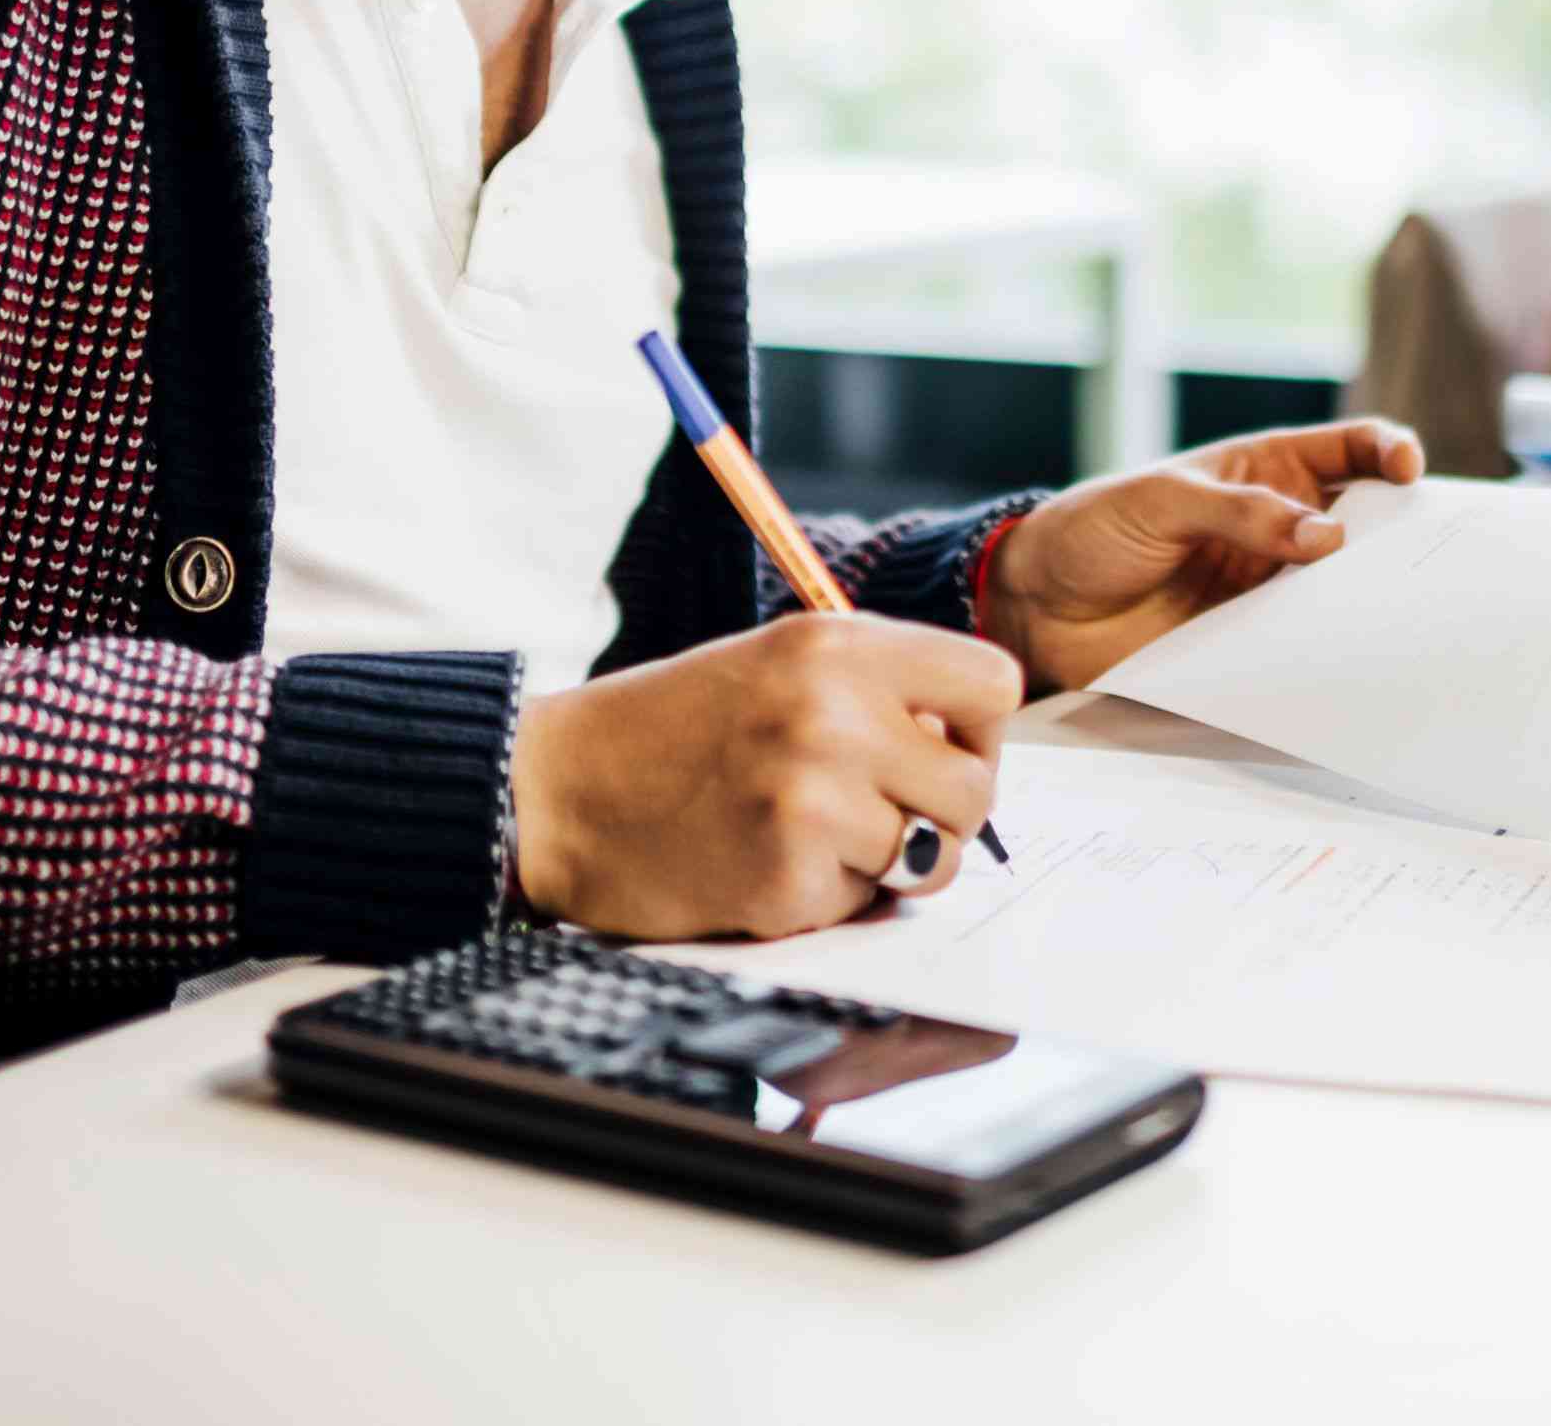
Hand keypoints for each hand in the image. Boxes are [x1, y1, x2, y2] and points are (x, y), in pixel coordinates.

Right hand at [509, 614, 1019, 940]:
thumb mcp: (781, 666)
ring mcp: (811, 797)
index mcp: (839, 645)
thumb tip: (975, 749)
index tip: (933, 750)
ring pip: (930, 858)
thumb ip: (879, 692)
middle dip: (938, 816)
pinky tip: (762, 864)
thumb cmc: (675, 729)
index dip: (976, 732)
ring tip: (809, 836)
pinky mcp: (786, 876)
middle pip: (976, 790)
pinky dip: (822, 899)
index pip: (993, 685)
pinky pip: (862, 906)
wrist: (557, 790)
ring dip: (882, 865)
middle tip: (871, 813)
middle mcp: (834, 712)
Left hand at [978, 417, 1426, 693]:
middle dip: (1403, 534)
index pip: (1346, 452)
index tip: (1407, 470)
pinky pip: (1305, 646)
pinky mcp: (1251, 643)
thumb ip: (1240, 513)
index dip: (1386, 452)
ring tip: (1403, 617)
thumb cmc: (1093, 529)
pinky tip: (1352, 662)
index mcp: (1264, 471)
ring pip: (1342, 591)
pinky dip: (1331, 652)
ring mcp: (1268, 587)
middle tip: (1431, 556)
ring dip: (1370, 601)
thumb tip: (1326, 536)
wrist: (1037, 606)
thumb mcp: (1162, 501)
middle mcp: (1279, 528)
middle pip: (1365, 524)